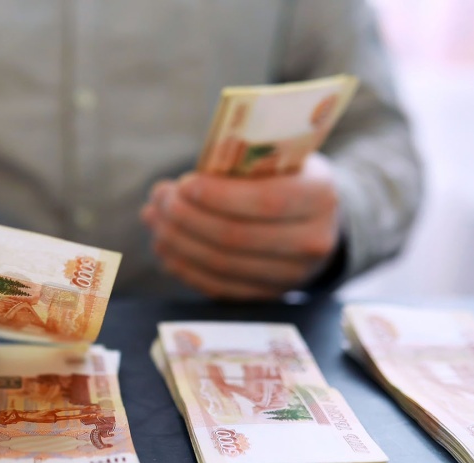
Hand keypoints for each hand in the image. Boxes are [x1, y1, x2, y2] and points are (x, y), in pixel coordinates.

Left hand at [140, 152, 339, 299]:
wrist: (318, 219)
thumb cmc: (287, 177)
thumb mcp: (280, 157)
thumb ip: (242, 163)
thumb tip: (180, 187)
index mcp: (319, 197)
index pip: (265, 201)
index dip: (218, 196)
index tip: (183, 185)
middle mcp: (311, 241)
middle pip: (236, 237)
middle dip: (187, 217)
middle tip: (159, 199)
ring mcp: (290, 275)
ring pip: (221, 264)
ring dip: (177, 241)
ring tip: (154, 219)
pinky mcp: (267, 295)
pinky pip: (218, 286)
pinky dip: (184, 266)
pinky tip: (164, 246)